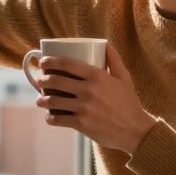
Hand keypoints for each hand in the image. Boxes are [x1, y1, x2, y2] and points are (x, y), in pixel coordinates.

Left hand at [33, 43, 156, 153]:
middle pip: (56, 81)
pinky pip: (58, 119)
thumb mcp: (124, 78)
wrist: (135, 130)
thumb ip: (114, 59)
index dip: (50, 61)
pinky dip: (50, 118)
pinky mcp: (81, 124)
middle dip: (43, 81)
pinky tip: (50, 117)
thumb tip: (105, 44)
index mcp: (97, 76)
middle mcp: (88, 90)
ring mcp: (83, 107)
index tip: (43, 62)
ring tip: (40, 100)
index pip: (67, 63)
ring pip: (53, 101)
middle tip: (40, 82)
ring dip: (42, 100)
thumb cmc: (129, 103)